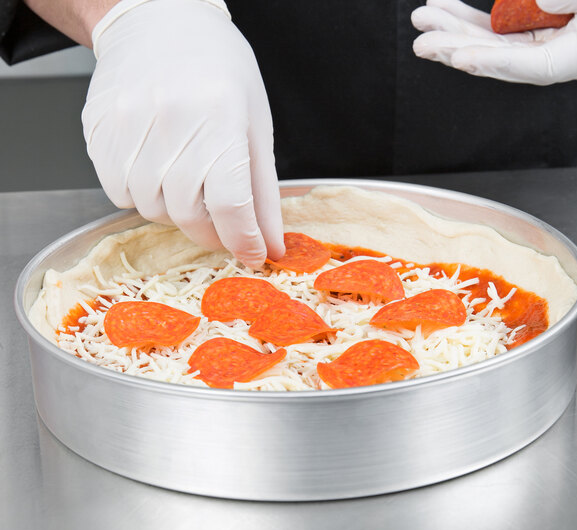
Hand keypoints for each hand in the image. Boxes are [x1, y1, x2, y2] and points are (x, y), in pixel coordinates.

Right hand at [82, 0, 283, 267]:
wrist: (158, 21)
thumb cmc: (217, 69)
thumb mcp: (255, 124)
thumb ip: (263, 191)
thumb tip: (271, 243)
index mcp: (219, 117)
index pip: (230, 202)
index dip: (243, 240)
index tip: (251, 254)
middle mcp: (170, 122)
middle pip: (189, 215)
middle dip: (212, 232)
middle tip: (222, 223)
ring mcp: (128, 128)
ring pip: (152, 210)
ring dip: (176, 211)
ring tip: (187, 180)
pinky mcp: (99, 133)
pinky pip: (120, 193)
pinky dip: (144, 196)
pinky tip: (157, 168)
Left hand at [411, 0, 576, 84]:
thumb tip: (543, 1)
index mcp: (574, 58)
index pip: (526, 64)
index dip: (489, 61)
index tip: (457, 56)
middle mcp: (551, 58)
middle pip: (495, 58)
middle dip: (455, 46)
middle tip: (422, 38)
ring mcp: (541, 45)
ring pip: (489, 44)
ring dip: (454, 30)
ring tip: (425, 18)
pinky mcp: (535, 33)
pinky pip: (497, 30)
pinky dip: (471, 21)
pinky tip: (447, 10)